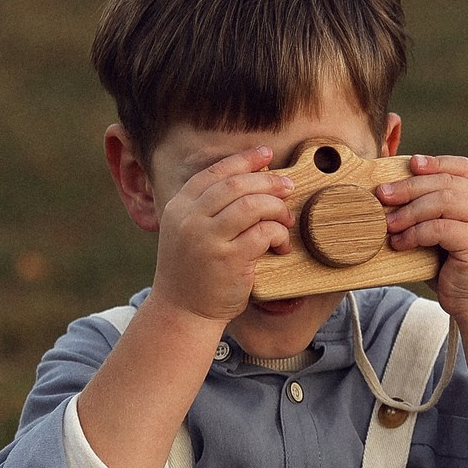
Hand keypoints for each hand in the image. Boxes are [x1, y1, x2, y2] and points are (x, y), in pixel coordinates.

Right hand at [148, 146, 297, 326]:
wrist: (181, 312)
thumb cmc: (192, 272)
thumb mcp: (187, 233)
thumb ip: (207, 209)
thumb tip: (250, 181)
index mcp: (179, 207)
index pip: (214, 172)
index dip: (244, 160)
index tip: (266, 155)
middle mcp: (190, 219)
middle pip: (236, 184)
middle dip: (268, 181)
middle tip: (287, 186)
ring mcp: (208, 239)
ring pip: (252, 205)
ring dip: (276, 207)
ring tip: (285, 218)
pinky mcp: (228, 260)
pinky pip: (263, 233)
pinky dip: (278, 234)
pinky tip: (280, 244)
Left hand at [379, 154, 467, 324]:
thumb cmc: (454, 273)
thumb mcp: (440, 237)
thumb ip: (428, 215)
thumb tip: (391, 194)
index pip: (463, 168)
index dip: (436, 162)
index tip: (410, 163)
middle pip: (446, 183)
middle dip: (410, 186)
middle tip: (382, 195)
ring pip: (444, 201)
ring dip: (410, 211)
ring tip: (388, 224)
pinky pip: (441, 228)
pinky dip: (416, 233)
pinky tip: (400, 244)